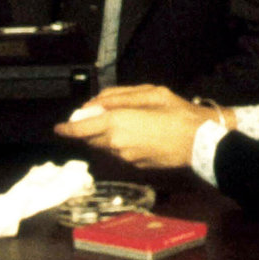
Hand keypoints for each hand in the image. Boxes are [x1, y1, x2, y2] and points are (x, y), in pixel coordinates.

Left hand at [54, 85, 220, 168]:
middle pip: (91, 138)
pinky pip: (120, 153)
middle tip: (95, 116)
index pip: (81, 128)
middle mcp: (116, 143)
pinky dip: (120, 143)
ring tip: (124, 122)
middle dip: (88, 129)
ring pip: (105, 146)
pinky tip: (138, 134)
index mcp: (117, 123)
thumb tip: (93, 105)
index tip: (58, 127)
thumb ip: (118, 98)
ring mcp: (126, 157)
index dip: (67, 128)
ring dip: (105, 136)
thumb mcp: (150, 93)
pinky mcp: (136, 165)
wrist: (200, 142)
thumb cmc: (177, 112)